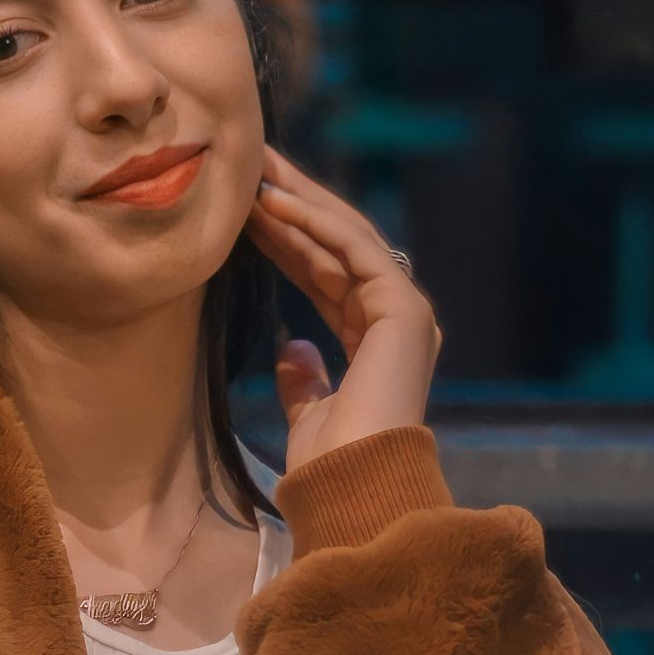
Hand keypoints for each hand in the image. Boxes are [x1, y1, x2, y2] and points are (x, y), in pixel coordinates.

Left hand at [243, 145, 441, 472]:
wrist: (353, 487)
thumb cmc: (330, 464)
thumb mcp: (308, 413)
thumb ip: (305, 380)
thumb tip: (294, 348)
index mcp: (375, 342)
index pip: (326, 275)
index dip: (288, 241)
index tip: (248, 211)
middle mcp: (396, 320)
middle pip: (338, 247)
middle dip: (295, 205)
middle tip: (252, 167)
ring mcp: (405, 311)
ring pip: (347, 239)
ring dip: (300, 203)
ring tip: (256, 172)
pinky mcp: (404, 309)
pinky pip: (356, 250)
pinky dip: (316, 224)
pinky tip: (278, 202)